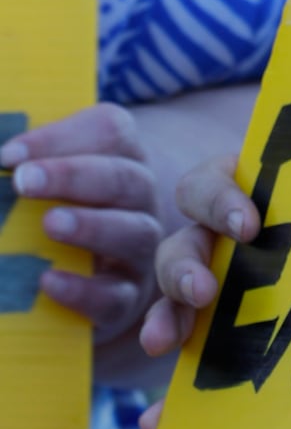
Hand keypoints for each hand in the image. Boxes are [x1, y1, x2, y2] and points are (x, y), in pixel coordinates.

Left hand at [0, 104, 161, 360]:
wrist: (104, 272)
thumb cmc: (65, 207)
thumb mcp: (51, 177)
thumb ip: (26, 164)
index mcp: (123, 156)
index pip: (110, 132)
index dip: (60, 138)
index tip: (9, 154)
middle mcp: (140, 198)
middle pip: (124, 178)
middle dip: (72, 176)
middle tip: (24, 181)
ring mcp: (139, 249)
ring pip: (135, 232)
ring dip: (91, 226)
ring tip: (49, 224)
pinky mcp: (127, 297)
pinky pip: (116, 295)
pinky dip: (83, 289)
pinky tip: (47, 280)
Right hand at [140, 152, 256, 363]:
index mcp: (240, 194)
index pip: (209, 186)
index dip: (222, 202)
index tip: (250, 226)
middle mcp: (214, 236)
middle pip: (182, 244)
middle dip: (184, 268)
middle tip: (203, 291)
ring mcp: (208, 280)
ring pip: (172, 295)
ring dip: (164, 316)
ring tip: (163, 342)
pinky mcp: (208, 325)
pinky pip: (183, 348)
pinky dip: (165, 382)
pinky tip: (156, 412)